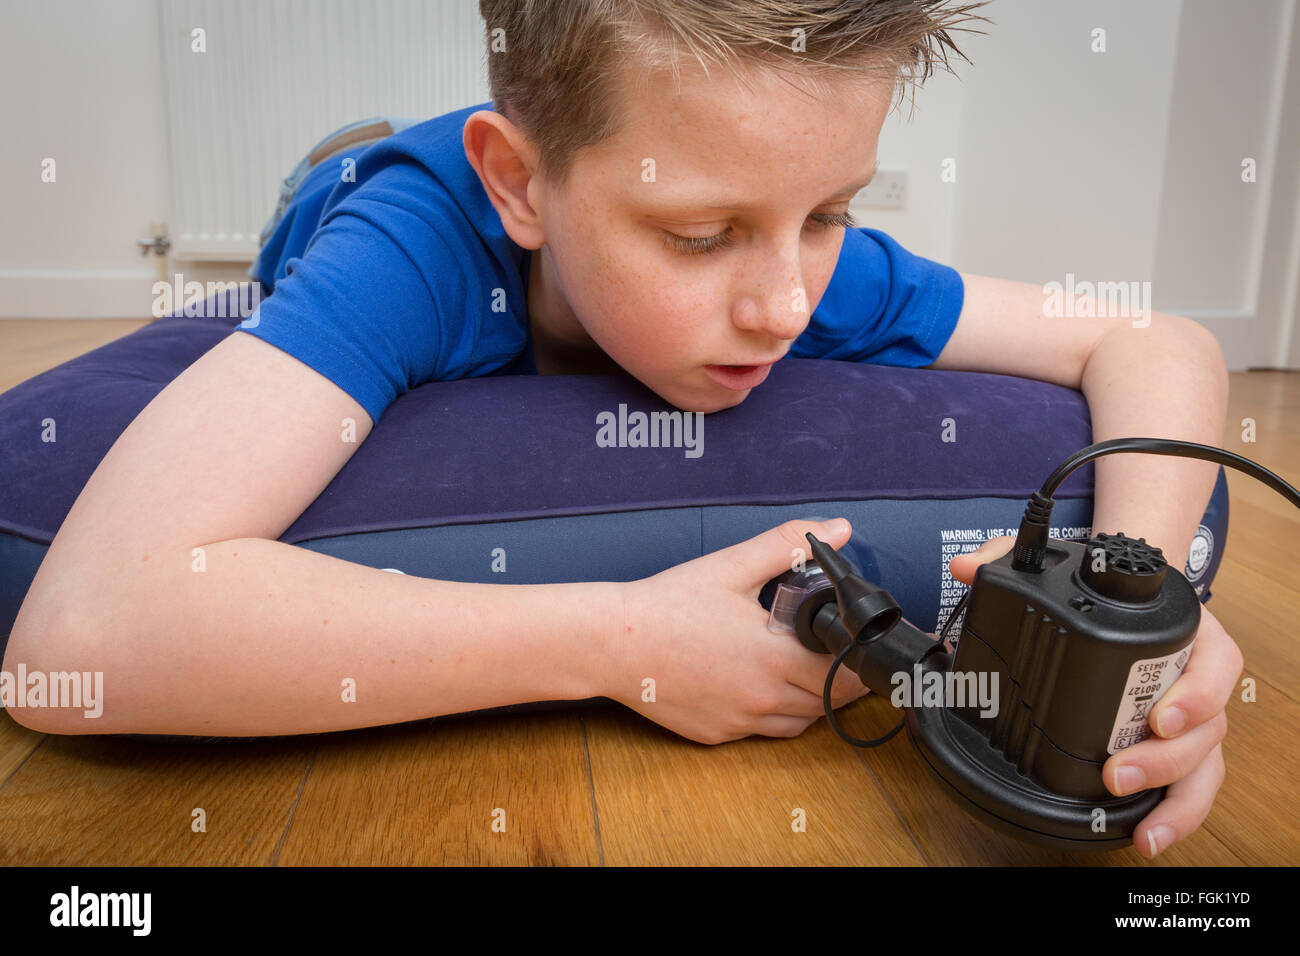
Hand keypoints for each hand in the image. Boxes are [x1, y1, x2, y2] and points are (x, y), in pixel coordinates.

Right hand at [607, 518, 870, 744]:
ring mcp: (739, 721)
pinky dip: (773, 713)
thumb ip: (787, 545)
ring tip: (805, 670)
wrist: (613, 643)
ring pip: (798, 723)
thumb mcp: (731, 566)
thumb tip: (839, 529)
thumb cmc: (669, 604)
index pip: (844, 676)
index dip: (861, 664)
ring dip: (811, 702)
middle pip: (827, 704)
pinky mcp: (717, 734)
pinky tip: (763, 685)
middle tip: (841, 655)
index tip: (862, 648)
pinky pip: (761, 732)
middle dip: (841, 682)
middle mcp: (762, 697)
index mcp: (774, 658)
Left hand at [950, 536, 1239, 858]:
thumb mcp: (1059, 567)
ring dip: (1174, 798)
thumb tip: (968, 568)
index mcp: (1188, 635)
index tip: (1161, 716)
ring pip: (1202, 766)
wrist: (1119, 599)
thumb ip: (1010, 558)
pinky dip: (1172, 813)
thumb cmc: (1100, 589)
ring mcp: (1190, 719)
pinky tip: (1146, 834)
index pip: (1215, 666)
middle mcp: (1197, 680)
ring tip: (1143, 827)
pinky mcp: (1173, 748)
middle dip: (1165, 760)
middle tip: (1119, 773)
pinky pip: (1185, 785)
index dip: (1197, 695)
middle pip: (1207, 729)